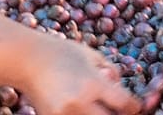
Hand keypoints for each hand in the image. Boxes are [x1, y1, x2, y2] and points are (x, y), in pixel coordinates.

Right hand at [22, 40, 137, 114]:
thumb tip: (122, 90)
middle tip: (117, 108)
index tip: (133, 106)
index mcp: (93, 84)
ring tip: (97, 106)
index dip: (134, 107)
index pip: (125, 105)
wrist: (28, 61)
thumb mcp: (94, 56)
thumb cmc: (64, 53)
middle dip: (117, 114)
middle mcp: (79, 104)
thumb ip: (112, 74)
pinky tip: (82, 107)